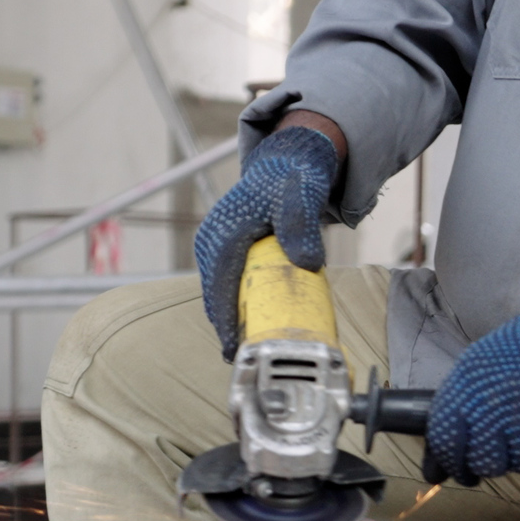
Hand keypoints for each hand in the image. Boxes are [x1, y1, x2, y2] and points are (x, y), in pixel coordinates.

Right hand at [194, 124, 340, 357]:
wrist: (287, 162)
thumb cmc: (293, 179)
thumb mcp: (301, 197)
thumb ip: (301, 226)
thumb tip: (306, 262)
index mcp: (224, 233)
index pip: (219, 286)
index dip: (225, 321)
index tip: (233, 348)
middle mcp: (213, 241)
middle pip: (215, 295)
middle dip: (226, 327)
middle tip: (241, 358)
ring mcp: (216, 245)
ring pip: (219, 291)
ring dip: (229, 318)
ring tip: (243, 348)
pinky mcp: (226, 249)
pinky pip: (226, 283)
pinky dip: (234, 303)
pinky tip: (247, 322)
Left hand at [421, 293, 519, 484]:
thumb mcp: (477, 370)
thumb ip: (453, 418)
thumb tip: (433, 472)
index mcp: (467, 389)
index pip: (446, 443)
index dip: (452, 461)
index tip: (462, 467)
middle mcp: (494, 410)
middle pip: (485, 464)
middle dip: (495, 459)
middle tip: (509, 440)